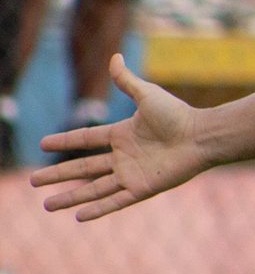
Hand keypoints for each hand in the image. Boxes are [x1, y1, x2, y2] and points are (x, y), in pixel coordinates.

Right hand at [30, 54, 208, 219]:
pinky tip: (78, 216)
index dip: (65, 141)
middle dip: (58, 174)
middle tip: (34, 181)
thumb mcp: (147, 95)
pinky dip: (97, 209)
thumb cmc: (177, 114)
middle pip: (83, 167)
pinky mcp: (142, 188)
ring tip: (47, 205)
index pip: (87, 139)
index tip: (43, 144)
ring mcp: (131, 173)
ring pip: (93, 188)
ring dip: (70, 196)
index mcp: (122, 134)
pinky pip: (114, 201)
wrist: (200, 135)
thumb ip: (127, 81)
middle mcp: (123, 155)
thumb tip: (115, 57)